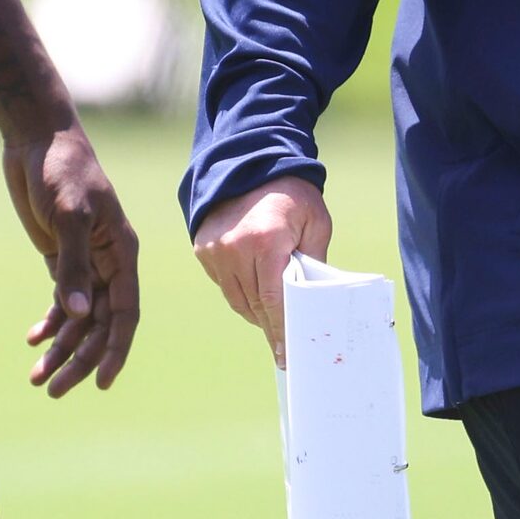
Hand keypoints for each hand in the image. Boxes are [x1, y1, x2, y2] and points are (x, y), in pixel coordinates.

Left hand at [5, 126, 141, 395]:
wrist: (36, 138)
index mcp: (122, 252)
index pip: (125, 313)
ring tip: (37, 378)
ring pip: (79, 317)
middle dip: (80, 359)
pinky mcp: (61, 255)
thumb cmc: (61, 170)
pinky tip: (33, 340)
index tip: (102, 384)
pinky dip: (50, 323)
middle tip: (53, 389)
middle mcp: (109, 261)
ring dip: (61, 348)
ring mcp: (85, 260)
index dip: (116, 350)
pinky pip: (61, 300)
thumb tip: (75, 314)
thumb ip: (72, 266)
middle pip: (100, 324)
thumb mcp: (68, 214)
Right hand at [192, 177, 331, 365]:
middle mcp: (235, 248)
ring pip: (237, 299)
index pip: (274, 300)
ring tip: (273, 322)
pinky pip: (224, 284)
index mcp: (266, 242)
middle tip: (284, 348)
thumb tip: (315, 302)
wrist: (252, 163)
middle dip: (271, 327)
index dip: (281, 330)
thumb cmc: (292, 194)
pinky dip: (240, 293)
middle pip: (255, 305)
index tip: (286, 355)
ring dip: (255, 312)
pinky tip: (256, 293)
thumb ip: (315, 263)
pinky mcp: (203, 249)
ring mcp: (215, 250)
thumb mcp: (316, 224)